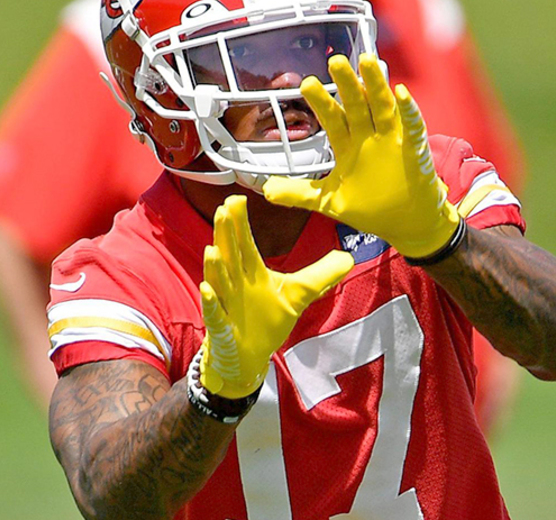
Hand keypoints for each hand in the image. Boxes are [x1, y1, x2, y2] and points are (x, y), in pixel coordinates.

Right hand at [199, 195, 352, 398]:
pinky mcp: (222, 327)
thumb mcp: (299, 294)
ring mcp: (226, 305)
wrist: (247, 357)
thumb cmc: (267, 321)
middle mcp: (236, 284)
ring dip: (214, 266)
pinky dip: (211, 302)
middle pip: (230, 255)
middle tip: (224, 209)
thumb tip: (348, 258)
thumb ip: (321, 275)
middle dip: (226, 234)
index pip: (246, 244)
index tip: (238, 198)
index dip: (241, 223)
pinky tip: (207, 289)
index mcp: (252, 273)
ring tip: (213, 248)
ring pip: (218, 281)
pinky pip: (214, 313)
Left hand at [263, 54, 461, 258]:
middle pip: (357, 106)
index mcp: (350, 146)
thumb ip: (300, 193)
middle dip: (347, 84)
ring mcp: (393, 142)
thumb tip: (266, 190)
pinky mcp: (414, 151)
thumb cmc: (373, 209)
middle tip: (335, 62)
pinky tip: (402, 93)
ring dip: (376, 86)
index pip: (333, 119)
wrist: (407, 224)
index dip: (322, 102)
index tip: (307, 84)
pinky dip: (409, 111)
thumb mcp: (330, 201)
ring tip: (367, 62)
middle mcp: (370, 138)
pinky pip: (412, 128)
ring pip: (383, 108)